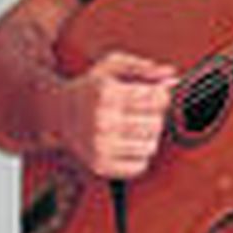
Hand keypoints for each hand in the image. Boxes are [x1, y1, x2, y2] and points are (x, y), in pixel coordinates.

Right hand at [47, 52, 176, 178]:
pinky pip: (140, 166)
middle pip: (156, 123)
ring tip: (134, 126)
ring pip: (151, 146)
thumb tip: (172, 76)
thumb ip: (143, 67)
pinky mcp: (101, 166)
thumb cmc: (92, 88)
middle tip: (142, 110)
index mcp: (106, 93)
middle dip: (155, 115)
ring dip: (148, 136)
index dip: (162, 95)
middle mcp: (102, 121)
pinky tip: (128, 142)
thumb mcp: (113, 66)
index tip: (155, 93)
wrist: (61, 113)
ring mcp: (100, 146)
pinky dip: (140, 155)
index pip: (156, 99)